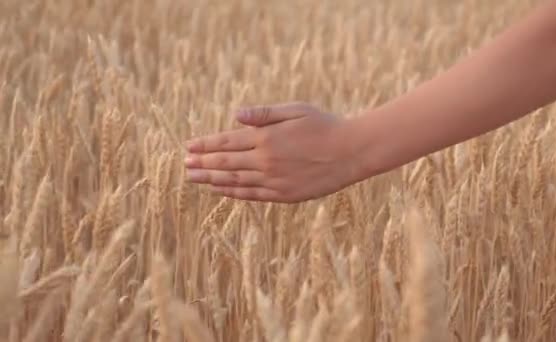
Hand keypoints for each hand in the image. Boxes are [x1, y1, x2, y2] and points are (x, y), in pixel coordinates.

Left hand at [184, 102, 361, 202]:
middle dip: (202, 164)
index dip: (205, 145)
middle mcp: (266, 161)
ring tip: (193, 178)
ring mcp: (274, 181)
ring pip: (234, 182)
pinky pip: (252, 195)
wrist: (351, 152)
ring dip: (211, 180)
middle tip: (184, 165)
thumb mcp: (295, 110)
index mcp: (267, 138)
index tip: (188, 147)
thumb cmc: (325, 125)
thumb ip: (264, 114)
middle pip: (225, 164)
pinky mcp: (284, 195)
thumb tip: (235, 115)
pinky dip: (233, 193)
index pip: (226, 143)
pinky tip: (219, 191)